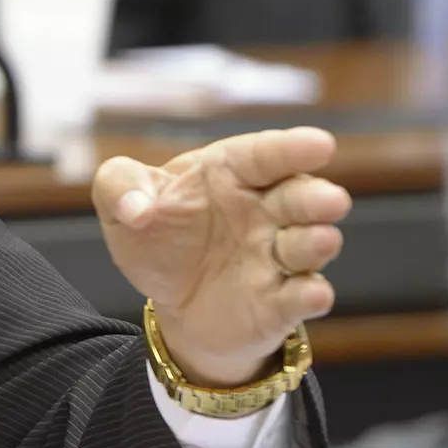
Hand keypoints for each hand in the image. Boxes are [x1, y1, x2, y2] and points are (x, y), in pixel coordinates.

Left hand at [93, 128, 351, 386]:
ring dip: (316, 242)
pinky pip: (303, 296)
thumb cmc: (158, 237)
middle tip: (330, 201)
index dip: (293, 149)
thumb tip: (135, 208)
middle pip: (301, 196)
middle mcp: (265, 210)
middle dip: (317, 198)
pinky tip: (312, 293)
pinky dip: (311, 295)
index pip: (266, 154)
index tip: (320, 145)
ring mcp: (277, 256)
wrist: (169, 302)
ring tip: (318, 240)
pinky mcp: (281, 302)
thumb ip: (118, 186)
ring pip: (311, 244)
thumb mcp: (123, 204)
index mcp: (231, 173)